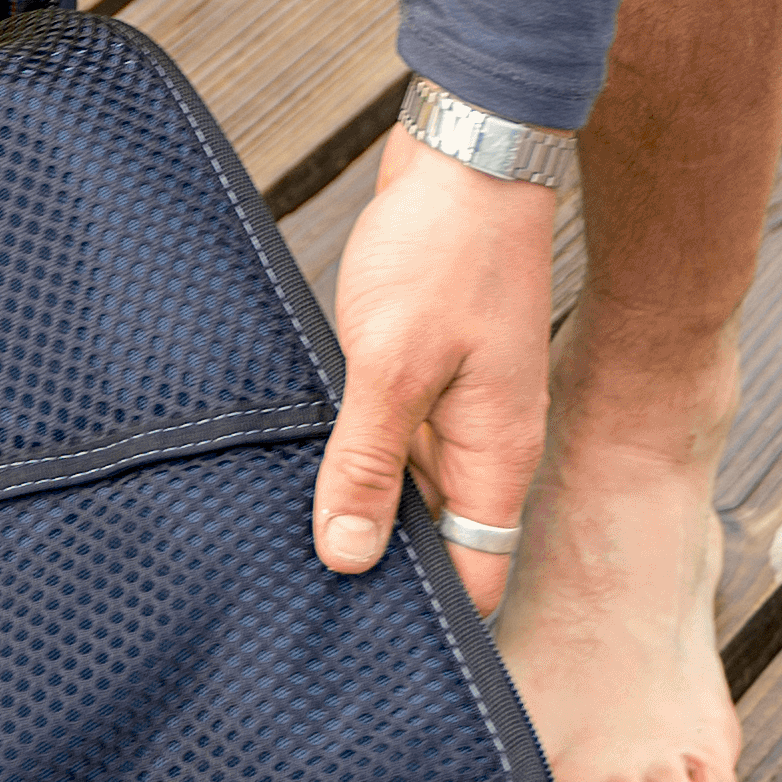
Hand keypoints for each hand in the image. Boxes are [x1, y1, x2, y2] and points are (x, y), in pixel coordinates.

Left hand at [314, 124, 559, 617]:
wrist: (465, 148)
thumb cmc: (442, 248)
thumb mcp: (389, 362)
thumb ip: (367, 463)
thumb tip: (346, 558)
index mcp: (496, 458)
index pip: (474, 578)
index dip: (423, 615)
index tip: (350, 633)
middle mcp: (485, 441)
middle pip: (438, 538)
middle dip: (377, 555)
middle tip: (296, 576)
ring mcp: (458, 402)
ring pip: (408, 481)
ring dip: (360, 492)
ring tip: (285, 515)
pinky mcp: (428, 366)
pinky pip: (392, 428)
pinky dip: (356, 439)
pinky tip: (302, 441)